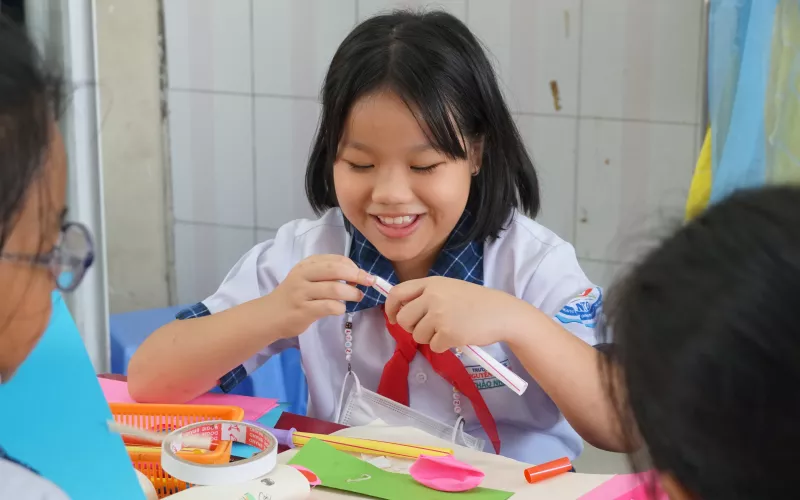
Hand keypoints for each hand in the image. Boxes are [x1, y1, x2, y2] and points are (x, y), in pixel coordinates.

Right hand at [269, 255, 374, 337]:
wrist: (269, 315)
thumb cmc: (294, 296)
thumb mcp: (307, 278)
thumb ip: (328, 275)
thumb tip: (357, 276)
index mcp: (307, 265)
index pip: (335, 260)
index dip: (353, 266)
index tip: (362, 275)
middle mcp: (303, 275)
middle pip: (336, 270)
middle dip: (357, 275)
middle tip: (369, 282)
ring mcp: (302, 293)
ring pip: (335, 289)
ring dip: (352, 293)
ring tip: (357, 297)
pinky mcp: (303, 310)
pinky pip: (329, 306)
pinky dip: (340, 308)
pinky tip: (340, 309)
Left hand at [384, 276, 534, 352]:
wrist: (502, 313)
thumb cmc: (476, 302)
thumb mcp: (449, 289)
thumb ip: (427, 296)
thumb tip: (402, 311)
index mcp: (431, 284)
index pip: (397, 293)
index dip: (390, 307)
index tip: (392, 317)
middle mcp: (432, 297)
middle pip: (403, 319)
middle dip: (411, 328)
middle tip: (426, 329)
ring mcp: (439, 315)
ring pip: (417, 336)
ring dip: (429, 338)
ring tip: (447, 331)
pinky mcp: (448, 333)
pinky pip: (434, 346)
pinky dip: (444, 346)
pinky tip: (457, 337)